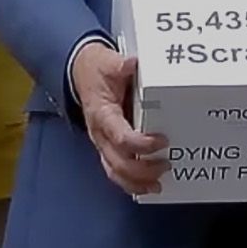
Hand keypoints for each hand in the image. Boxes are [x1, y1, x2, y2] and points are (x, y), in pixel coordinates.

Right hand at [70, 42, 168, 194]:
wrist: (80, 72)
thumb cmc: (97, 69)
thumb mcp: (108, 61)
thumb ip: (120, 65)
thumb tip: (132, 63)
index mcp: (101, 114)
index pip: (120, 137)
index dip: (141, 144)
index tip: (162, 140)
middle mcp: (99, 134)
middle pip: (118, 162)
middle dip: (142, 169)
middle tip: (166, 164)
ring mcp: (102, 143)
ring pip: (115, 172)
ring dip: (136, 182)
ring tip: (157, 185)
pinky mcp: (106, 147)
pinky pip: (115, 170)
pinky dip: (131, 182)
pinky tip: (148, 186)